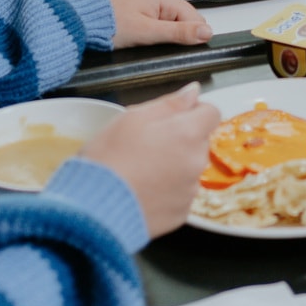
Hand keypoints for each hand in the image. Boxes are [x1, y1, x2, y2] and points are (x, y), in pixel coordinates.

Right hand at [79, 82, 222, 237]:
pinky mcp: (180, 213)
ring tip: (140, 170)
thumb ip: (169, 103)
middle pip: (198, 141)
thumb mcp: (132, 118)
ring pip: (188, 168)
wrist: (94, 210)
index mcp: (188, 133)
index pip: (211, 112)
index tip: (172, 117)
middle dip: (179, 139)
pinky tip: (142, 190)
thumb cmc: (109, 159)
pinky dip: (166, 191)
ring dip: (173, 165)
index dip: (192, 111)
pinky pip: (179, 194)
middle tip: (146, 144)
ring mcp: (189, 190)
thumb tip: (193, 91)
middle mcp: (196, 162)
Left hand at [107, 0, 212, 47]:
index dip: (192, 36)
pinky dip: (155, 29)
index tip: (182, 48)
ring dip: (165, 33)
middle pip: (184, 18)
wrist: (84, 23)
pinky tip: (142, 35)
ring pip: (171, 20)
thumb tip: (206, 32)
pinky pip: (159, 18)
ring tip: (146, 39)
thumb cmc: (109, 24)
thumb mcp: (148, 33)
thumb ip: (179, 33)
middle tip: (156, 43)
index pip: (194, 17)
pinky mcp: (140, 5)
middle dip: (176, 34)